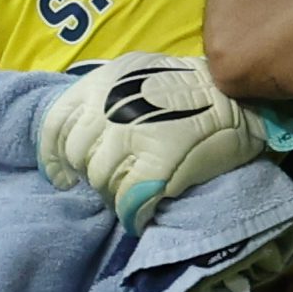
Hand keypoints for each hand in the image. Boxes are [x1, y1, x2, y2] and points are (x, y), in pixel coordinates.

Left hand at [35, 52, 259, 226]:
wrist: (239, 100)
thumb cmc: (190, 90)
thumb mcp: (137, 76)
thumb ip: (107, 97)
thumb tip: (83, 133)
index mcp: (102, 83)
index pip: (55, 123)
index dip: (53, 156)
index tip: (62, 176)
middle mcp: (109, 107)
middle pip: (77, 156)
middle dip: (90, 175)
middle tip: (110, 184)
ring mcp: (132, 136)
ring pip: (100, 180)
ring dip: (111, 195)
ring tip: (129, 197)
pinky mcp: (156, 163)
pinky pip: (127, 201)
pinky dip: (131, 214)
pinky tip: (140, 215)